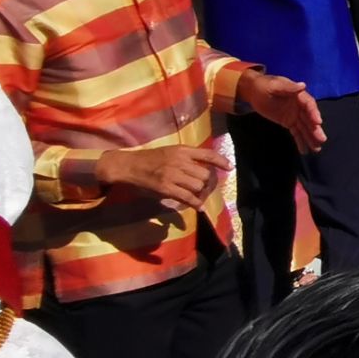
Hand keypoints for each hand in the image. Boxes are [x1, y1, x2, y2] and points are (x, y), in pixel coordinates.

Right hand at [96, 144, 227, 212]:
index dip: (221, 161)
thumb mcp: (170, 151)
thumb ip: (186, 157)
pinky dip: (196, 204)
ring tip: (198, 195)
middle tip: (205, 187)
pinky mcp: (166, 188)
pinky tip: (200, 207)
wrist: (129, 165)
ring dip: (201, 192)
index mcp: (182, 150)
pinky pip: (187, 197)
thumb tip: (204, 166)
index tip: (230, 167)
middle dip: (208, 182)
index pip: (207, 154)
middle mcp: (180, 161)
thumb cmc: (150, 158)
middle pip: (205, 174)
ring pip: (198, 186)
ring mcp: (173, 175)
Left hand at [243, 73, 324, 150]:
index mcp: (298, 95)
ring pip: (304, 127)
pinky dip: (301, 141)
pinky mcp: (288, 122)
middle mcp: (299, 106)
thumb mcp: (274, 85)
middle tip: (322, 139)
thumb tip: (303, 86)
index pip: (309, 104)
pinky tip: (305, 151)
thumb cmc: (263, 85)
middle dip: (315, 129)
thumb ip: (288, 87)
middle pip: (309, 118)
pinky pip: (296, 132)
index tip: (318, 123)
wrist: (253, 91)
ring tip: (317, 149)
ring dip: (311, 138)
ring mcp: (294, 115)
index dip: (314, 113)